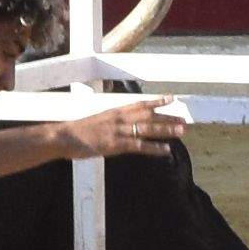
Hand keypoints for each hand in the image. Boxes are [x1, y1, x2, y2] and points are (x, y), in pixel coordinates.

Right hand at [66, 97, 190, 159]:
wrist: (64, 136)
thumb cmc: (77, 132)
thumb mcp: (96, 122)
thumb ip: (109, 122)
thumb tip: (119, 126)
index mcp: (114, 111)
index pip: (139, 104)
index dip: (156, 101)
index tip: (171, 98)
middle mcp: (119, 118)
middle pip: (148, 116)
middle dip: (167, 118)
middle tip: (184, 120)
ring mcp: (118, 131)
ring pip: (147, 129)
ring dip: (166, 130)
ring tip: (181, 131)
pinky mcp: (116, 144)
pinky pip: (139, 145)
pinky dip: (154, 148)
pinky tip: (166, 151)